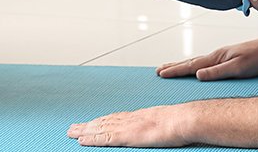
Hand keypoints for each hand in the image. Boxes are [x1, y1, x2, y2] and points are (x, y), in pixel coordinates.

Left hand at [68, 105, 189, 147]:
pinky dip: (91, 139)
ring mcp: (127, 127)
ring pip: (100, 128)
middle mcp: (131, 119)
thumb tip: (162, 129)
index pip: (117, 118)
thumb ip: (160, 125)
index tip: (92, 122)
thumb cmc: (183, 122)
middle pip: (104, 122)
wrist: (185, 119)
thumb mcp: (169, 122)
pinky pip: (104, 138)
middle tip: (73, 127)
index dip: (103, 121)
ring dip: (84, 130)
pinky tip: (81, 141)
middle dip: (88, 125)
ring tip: (71, 132)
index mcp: (141, 116)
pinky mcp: (127, 136)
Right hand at [156, 36, 257, 80]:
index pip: (191, 66)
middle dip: (174, 67)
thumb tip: (198, 75)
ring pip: (196, 62)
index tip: (161, 73)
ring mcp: (221, 56)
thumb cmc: (257, 59)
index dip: (175, 70)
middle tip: (159, 70)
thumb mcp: (237, 68)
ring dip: (182, 65)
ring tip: (171, 68)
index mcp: (216, 58)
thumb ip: (217, 72)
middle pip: (190, 62)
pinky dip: (194, 65)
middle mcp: (216, 55)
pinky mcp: (226, 58)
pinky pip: (204, 63)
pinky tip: (195, 68)